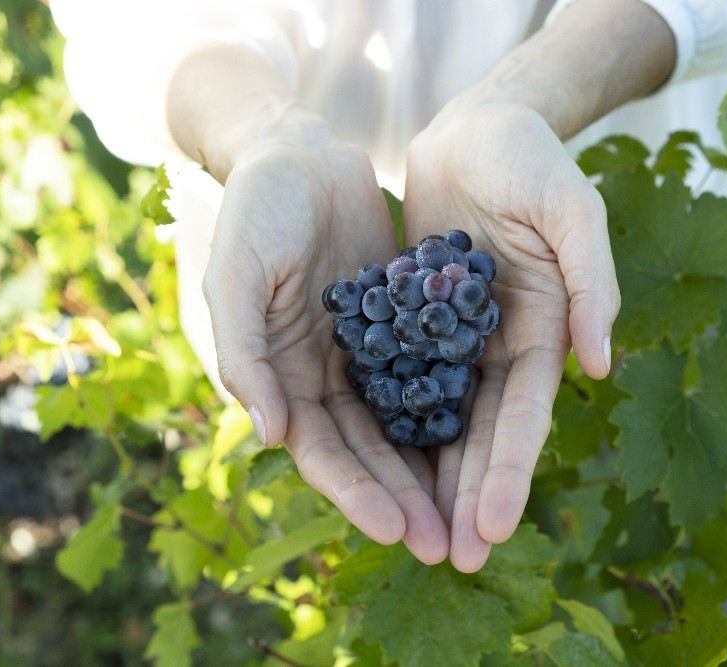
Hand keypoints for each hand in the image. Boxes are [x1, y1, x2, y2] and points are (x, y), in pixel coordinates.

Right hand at [202, 117, 447, 563]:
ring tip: (473, 515)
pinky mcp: (403, 322)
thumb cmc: (256, 211)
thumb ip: (245, 353)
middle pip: (370, 451)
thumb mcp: (237, 275)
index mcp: (282, 375)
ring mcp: (367, 351)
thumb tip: (269, 437)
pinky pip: (432, 372)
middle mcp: (325, 375)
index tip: (396, 531)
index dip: (356, 493)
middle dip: (405, 499)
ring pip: (405, 423)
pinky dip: (454, 407)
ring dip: (435, 471)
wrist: (300, 153)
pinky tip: (489, 441)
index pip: (322, 450)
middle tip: (447, 548)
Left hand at [404, 99, 620, 571]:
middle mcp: (497, 346)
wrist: (476, 129)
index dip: (509, 472)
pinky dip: (387, 423)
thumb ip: (592, 282)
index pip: (524, 416)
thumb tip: (600, 366)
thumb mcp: (572, 209)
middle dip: (467, 497)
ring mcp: (453, 338)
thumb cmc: (531, 160)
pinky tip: (369, 467)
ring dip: (427, 478)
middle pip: (480, 434)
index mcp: (541, 330)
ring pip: (437, 420)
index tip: (493, 528)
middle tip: (452, 561)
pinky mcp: (412, 320)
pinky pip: (396, 379)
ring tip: (411, 535)